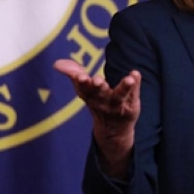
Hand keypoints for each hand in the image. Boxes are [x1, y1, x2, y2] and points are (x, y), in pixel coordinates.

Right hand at [54, 59, 140, 176]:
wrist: (113, 130)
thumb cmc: (98, 103)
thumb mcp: (84, 90)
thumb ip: (74, 74)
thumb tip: (56, 63)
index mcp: (89, 96)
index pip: (83, 89)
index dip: (81, 83)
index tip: (80, 76)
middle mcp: (102, 101)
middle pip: (99, 94)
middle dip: (98, 87)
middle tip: (97, 80)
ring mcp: (117, 105)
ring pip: (119, 96)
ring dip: (123, 87)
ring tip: (128, 79)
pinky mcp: (131, 107)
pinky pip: (133, 95)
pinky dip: (136, 85)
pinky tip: (136, 74)